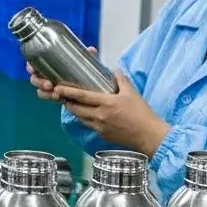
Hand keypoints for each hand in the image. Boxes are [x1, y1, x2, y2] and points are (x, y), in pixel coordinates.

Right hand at [29, 46, 95, 101]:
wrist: (86, 79)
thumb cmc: (79, 66)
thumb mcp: (82, 59)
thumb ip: (85, 55)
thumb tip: (91, 49)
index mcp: (47, 62)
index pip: (34, 62)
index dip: (30, 66)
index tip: (33, 69)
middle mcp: (45, 73)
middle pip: (34, 78)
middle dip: (39, 82)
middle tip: (49, 85)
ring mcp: (48, 85)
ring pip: (40, 89)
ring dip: (45, 93)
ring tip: (55, 95)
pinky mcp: (53, 93)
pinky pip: (47, 96)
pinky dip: (51, 97)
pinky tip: (59, 98)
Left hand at [54, 71, 170, 155]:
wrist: (149, 136)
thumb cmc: (142, 114)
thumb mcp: (132, 93)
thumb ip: (121, 80)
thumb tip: (114, 70)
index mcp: (106, 103)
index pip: (82, 96)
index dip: (68, 92)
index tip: (57, 88)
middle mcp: (99, 116)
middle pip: (76, 108)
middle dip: (67, 102)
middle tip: (62, 96)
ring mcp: (99, 127)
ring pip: (80, 117)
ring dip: (74, 111)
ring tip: (71, 104)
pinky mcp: (101, 135)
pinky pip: (88, 125)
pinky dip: (84, 119)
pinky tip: (86, 114)